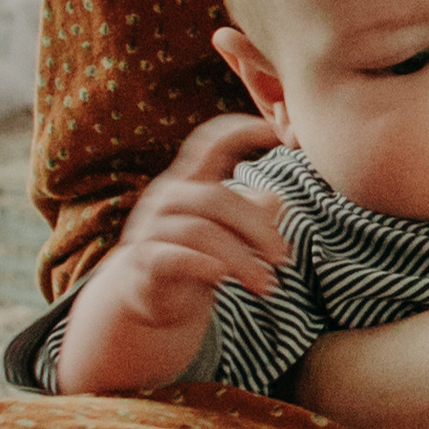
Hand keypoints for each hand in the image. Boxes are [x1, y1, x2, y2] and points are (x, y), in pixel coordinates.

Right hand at [57, 114, 286, 394]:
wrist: (152, 298)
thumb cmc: (197, 254)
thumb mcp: (228, 230)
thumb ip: (250, 211)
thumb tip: (276, 200)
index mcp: (188, 180)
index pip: (209, 144)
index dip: (240, 130)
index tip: (278, 130)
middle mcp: (166, 196)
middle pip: (218, 198)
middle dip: (258, 228)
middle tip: (284, 258)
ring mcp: (151, 228)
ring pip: (202, 232)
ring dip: (242, 259)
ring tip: (267, 284)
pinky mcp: (144, 261)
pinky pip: (175, 257)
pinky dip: (204, 265)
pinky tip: (224, 277)